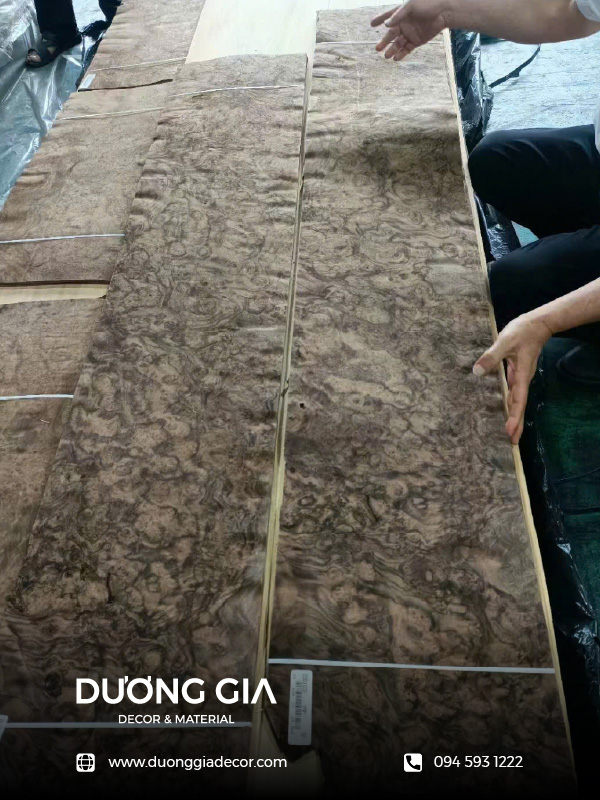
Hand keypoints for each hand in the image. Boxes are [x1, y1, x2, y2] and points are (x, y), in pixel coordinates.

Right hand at [371, 1, 450, 59]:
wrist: (443, 12)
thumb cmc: (428, 4)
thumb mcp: (411, 6)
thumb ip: (398, 15)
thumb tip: (386, 25)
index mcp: (401, 14)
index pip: (388, 17)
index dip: (380, 19)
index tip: (371, 24)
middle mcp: (404, 24)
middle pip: (391, 34)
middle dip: (384, 41)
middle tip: (377, 48)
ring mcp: (410, 33)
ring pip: (398, 43)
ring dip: (392, 50)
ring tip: (386, 56)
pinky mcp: (416, 41)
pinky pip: (406, 49)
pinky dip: (401, 54)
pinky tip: (396, 58)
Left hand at [473, 313, 552, 444]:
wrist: (537, 324)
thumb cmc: (522, 331)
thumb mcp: (505, 341)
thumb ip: (492, 356)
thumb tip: (476, 371)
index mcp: (522, 376)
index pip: (518, 400)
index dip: (514, 417)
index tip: (510, 431)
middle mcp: (522, 381)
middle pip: (519, 407)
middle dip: (516, 425)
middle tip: (512, 444)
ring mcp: (520, 378)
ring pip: (516, 402)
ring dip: (513, 417)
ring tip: (507, 434)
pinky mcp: (516, 374)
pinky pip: (512, 394)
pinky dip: (509, 405)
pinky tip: (502, 411)